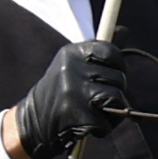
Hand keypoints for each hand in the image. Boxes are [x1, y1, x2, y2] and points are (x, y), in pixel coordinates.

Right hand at [13, 37, 132, 158]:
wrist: (33, 120)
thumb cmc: (63, 90)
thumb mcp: (75, 64)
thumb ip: (100, 50)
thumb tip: (124, 30)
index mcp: (72, 53)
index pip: (111, 51)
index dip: (119, 65)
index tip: (112, 74)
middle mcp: (71, 69)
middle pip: (119, 78)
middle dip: (116, 92)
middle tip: (98, 100)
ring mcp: (72, 91)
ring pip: (117, 99)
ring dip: (113, 112)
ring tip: (97, 113)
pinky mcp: (74, 114)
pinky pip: (106, 122)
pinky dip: (103, 128)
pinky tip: (88, 125)